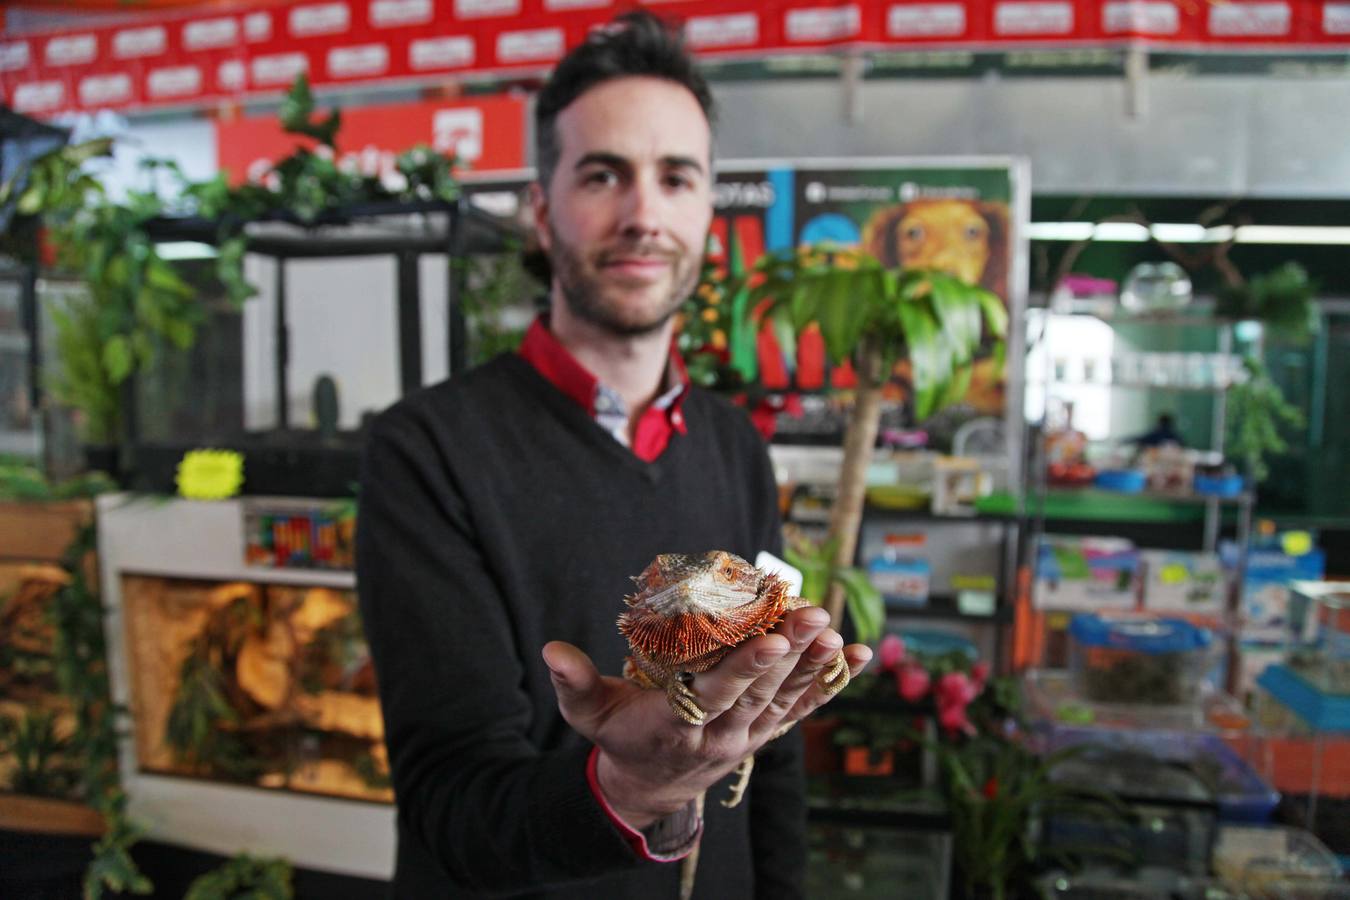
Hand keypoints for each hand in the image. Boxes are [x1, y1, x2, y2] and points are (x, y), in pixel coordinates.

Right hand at [542, 607, 870, 827]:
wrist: (649, 788)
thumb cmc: (619, 737)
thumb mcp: (588, 714)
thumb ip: (573, 682)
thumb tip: (552, 650)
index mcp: (677, 722)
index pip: (717, 693)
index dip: (747, 667)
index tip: (774, 640)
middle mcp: (719, 732)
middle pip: (761, 692)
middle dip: (792, 655)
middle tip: (816, 618)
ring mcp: (747, 736)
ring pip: (787, 700)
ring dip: (816, 668)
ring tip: (838, 634)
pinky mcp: (764, 734)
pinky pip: (803, 709)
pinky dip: (832, 685)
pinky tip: (858, 657)